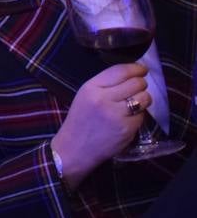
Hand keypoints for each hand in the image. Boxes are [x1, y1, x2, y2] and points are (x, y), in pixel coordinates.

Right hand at [52, 63, 150, 187]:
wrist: (74, 149)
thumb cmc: (80, 120)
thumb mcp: (85, 96)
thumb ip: (105, 84)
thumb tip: (133, 73)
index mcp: (91, 88)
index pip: (120, 71)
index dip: (136, 68)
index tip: (142, 70)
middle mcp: (103, 99)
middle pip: (136, 83)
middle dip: (141, 84)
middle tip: (137, 90)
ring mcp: (116, 115)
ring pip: (144, 98)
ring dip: (143, 99)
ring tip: (134, 104)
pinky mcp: (126, 129)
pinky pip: (142, 115)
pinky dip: (138, 116)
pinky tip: (127, 120)